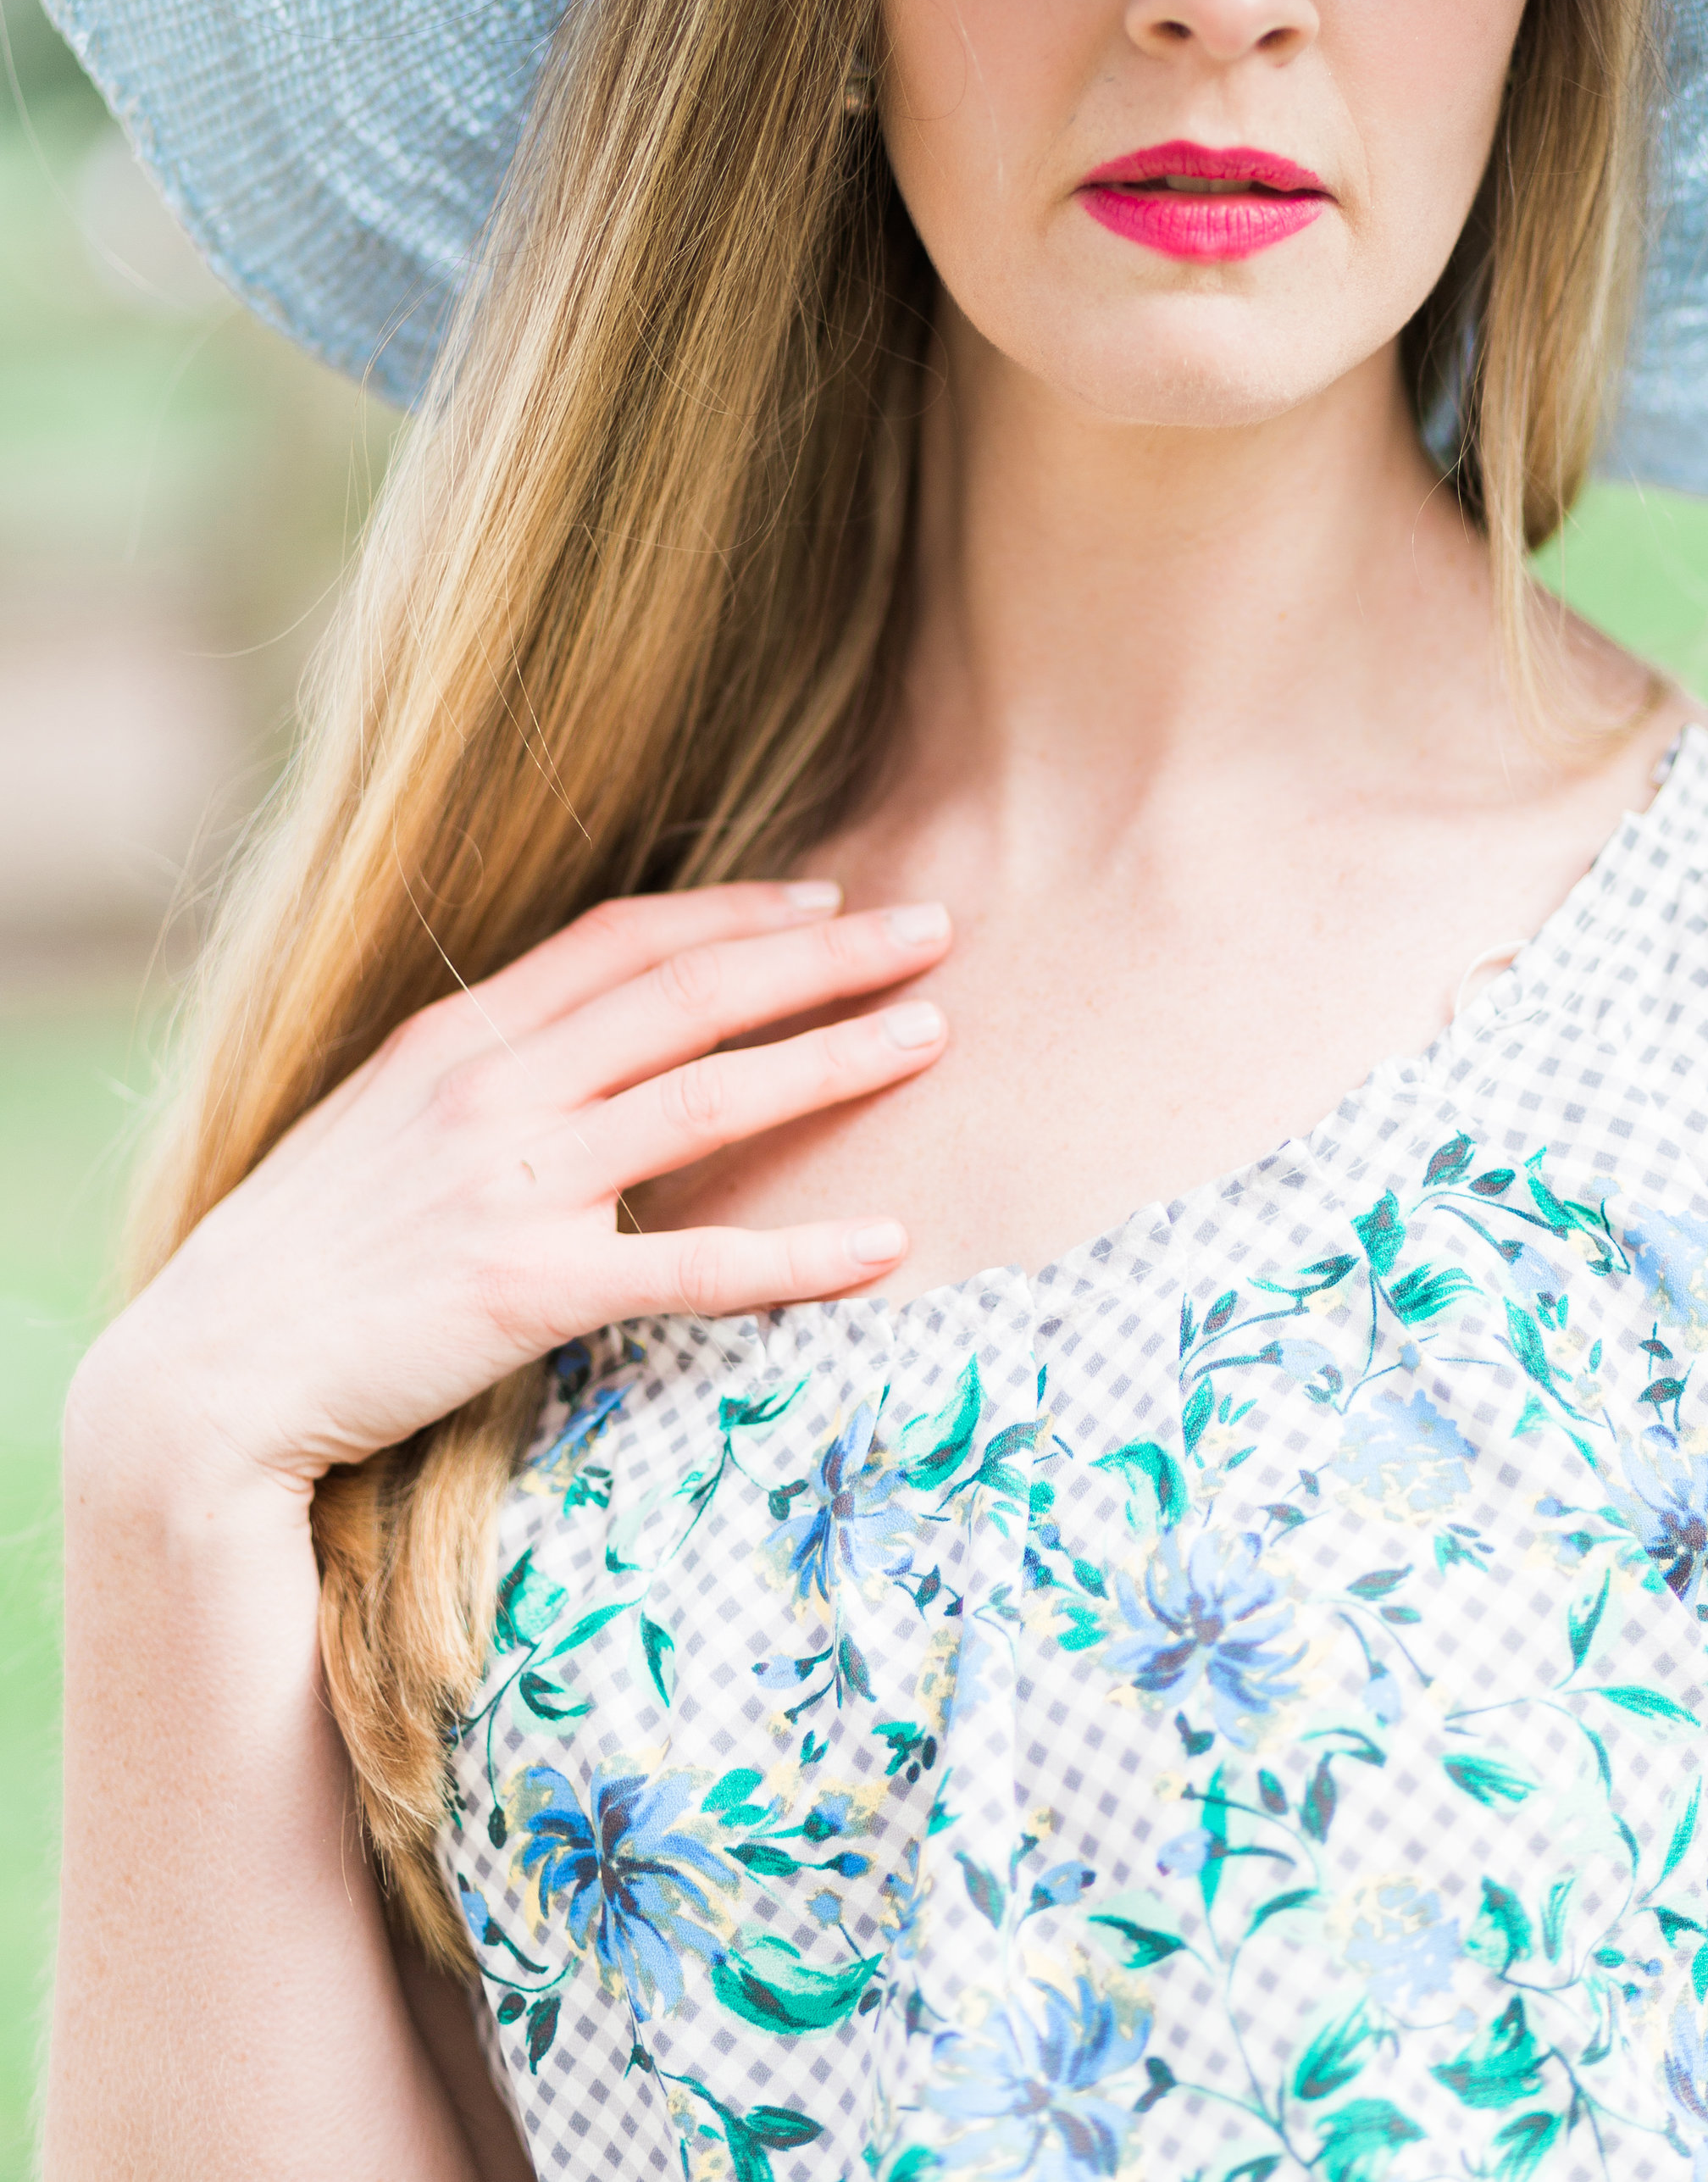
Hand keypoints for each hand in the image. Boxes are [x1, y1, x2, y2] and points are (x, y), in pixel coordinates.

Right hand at [73, 884, 947, 1501]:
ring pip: (711, 1098)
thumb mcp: (373, 1121)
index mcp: (456, 1036)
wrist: (205, 1381)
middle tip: (932, 930)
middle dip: (822, 954)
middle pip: (691, 992)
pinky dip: (801, 1251)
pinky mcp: (530, 1292)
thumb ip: (476, 1073)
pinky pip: (695, 1264)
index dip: (734, 911)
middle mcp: (494, 1089)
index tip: (824, 896)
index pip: (623, 939)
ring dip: (834, 1060)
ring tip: (932, 1034)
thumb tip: (566, 1043)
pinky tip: (885, 1242)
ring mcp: (514, 1186)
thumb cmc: (291, 1259)